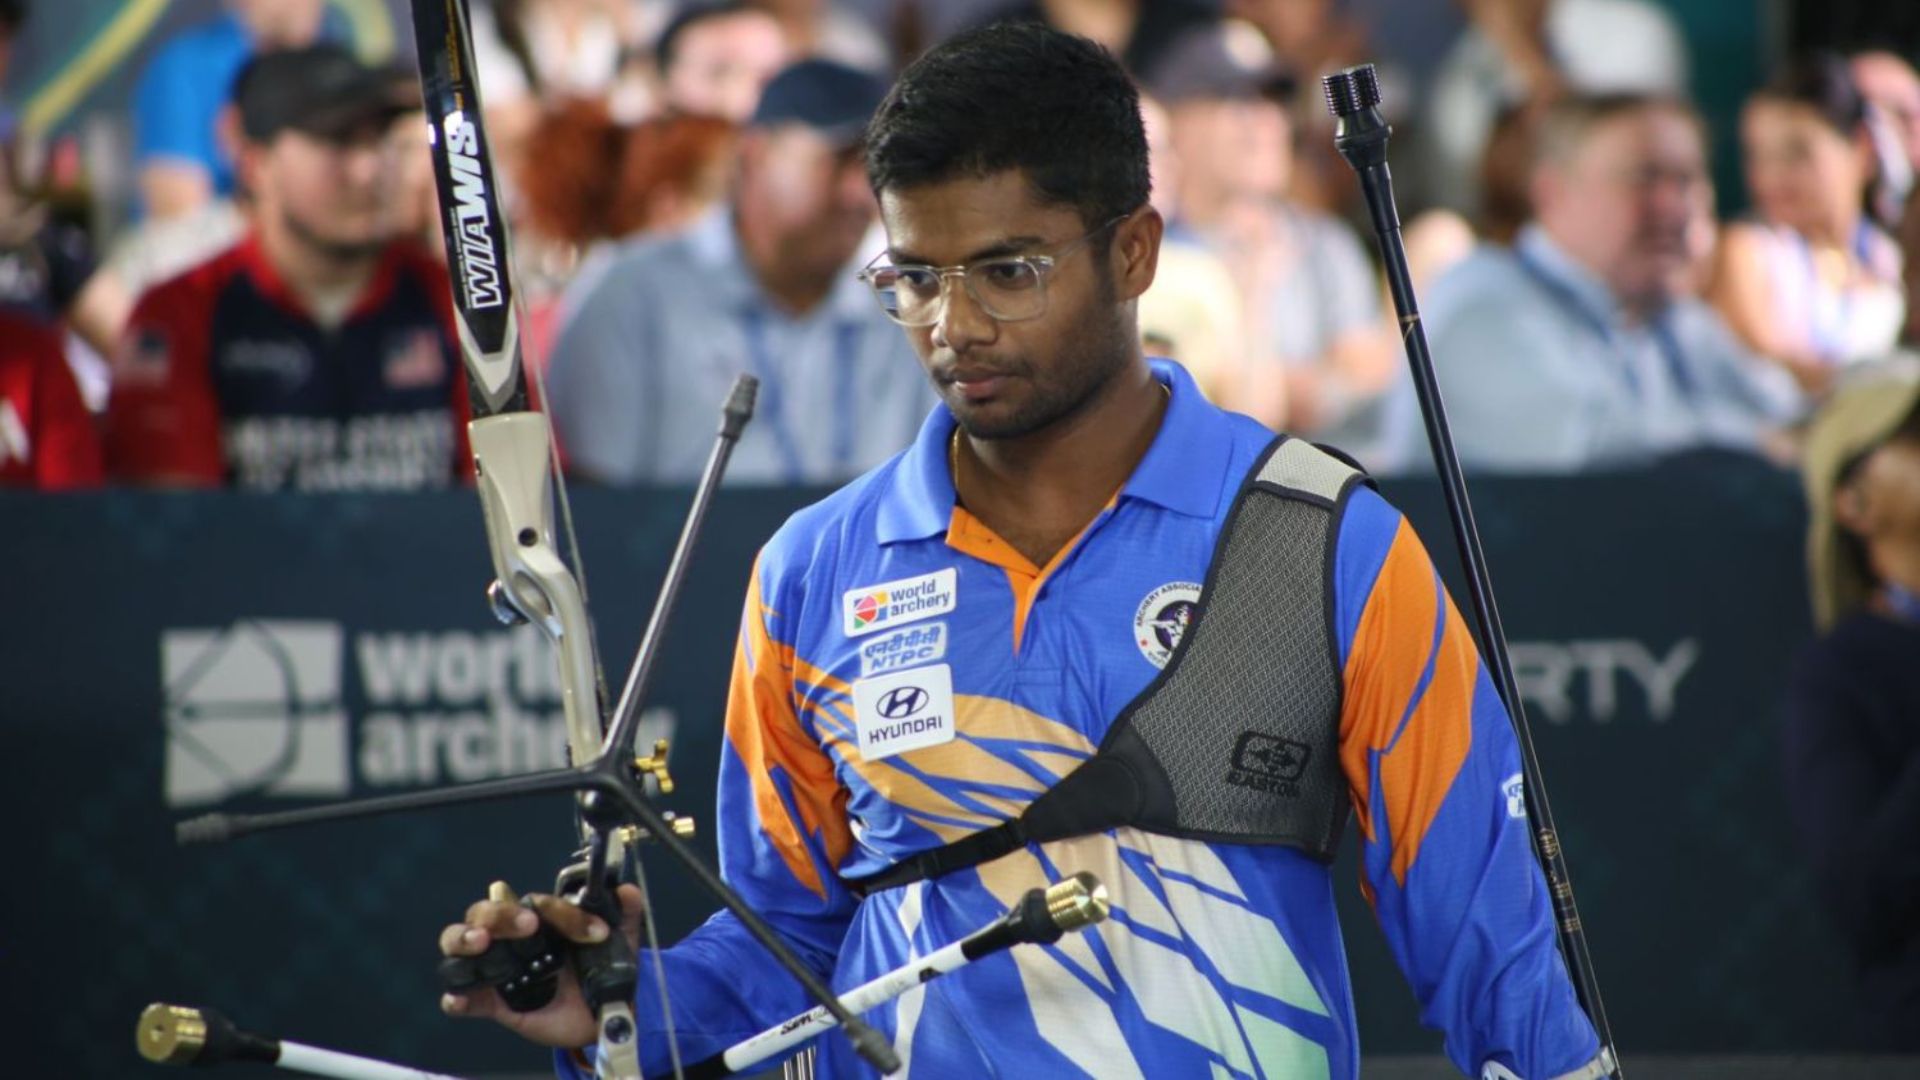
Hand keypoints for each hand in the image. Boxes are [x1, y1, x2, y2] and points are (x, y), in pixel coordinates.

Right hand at [438, 882, 646, 1047]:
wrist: (601, 1014)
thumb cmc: (600, 969)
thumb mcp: (618, 941)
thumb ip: (623, 914)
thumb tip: (628, 891)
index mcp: (537, 917)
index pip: (538, 903)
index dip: (565, 913)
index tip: (595, 932)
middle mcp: (510, 938)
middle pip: (485, 913)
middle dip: (501, 915)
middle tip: (528, 926)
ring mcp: (498, 969)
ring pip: (458, 944)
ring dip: (464, 939)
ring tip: (481, 943)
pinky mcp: (492, 1003)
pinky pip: (462, 997)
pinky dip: (456, 996)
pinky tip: (460, 998)